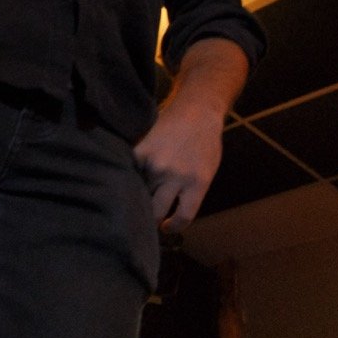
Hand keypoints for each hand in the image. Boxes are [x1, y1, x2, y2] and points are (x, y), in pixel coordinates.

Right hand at [132, 96, 223, 233]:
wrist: (197, 110)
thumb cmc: (206, 143)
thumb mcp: (207, 172)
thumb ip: (190, 192)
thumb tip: (169, 212)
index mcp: (198, 184)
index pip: (183, 217)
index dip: (173, 227)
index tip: (166, 227)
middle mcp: (176, 176)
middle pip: (156, 210)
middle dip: (152, 217)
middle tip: (148, 217)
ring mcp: (157, 163)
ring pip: (141, 192)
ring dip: (139, 195)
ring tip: (137, 196)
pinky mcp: (142, 150)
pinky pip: (131, 171)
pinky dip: (130, 176)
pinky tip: (131, 176)